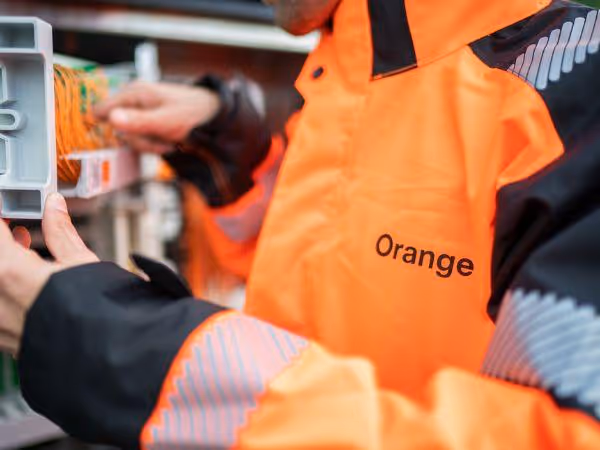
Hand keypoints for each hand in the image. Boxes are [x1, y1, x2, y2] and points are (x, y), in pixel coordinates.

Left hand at [0, 193, 97, 355]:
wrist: (105, 356)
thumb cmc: (98, 314)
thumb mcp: (81, 263)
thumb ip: (61, 231)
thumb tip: (54, 206)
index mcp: (11, 272)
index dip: (3, 216)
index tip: (9, 209)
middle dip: (4, 239)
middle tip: (17, 226)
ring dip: (4, 260)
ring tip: (23, 248)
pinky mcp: (2, 336)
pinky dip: (5, 285)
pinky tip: (22, 279)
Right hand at [94, 81, 220, 154]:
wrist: (213, 116)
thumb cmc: (192, 114)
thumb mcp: (165, 121)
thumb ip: (138, 121)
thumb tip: (111, 118)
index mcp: (133, 94)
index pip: (101, 110)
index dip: (106, 126)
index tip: (122, 138)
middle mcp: (133, 101)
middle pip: (119, 130)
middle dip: (140, 141)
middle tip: (162, 142)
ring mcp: (141, 113)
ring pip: (132, 138)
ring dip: (151, 145)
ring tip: (171, 142)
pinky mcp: (148, 123)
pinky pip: (143, 139)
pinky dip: (156, 145)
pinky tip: (170, 142)